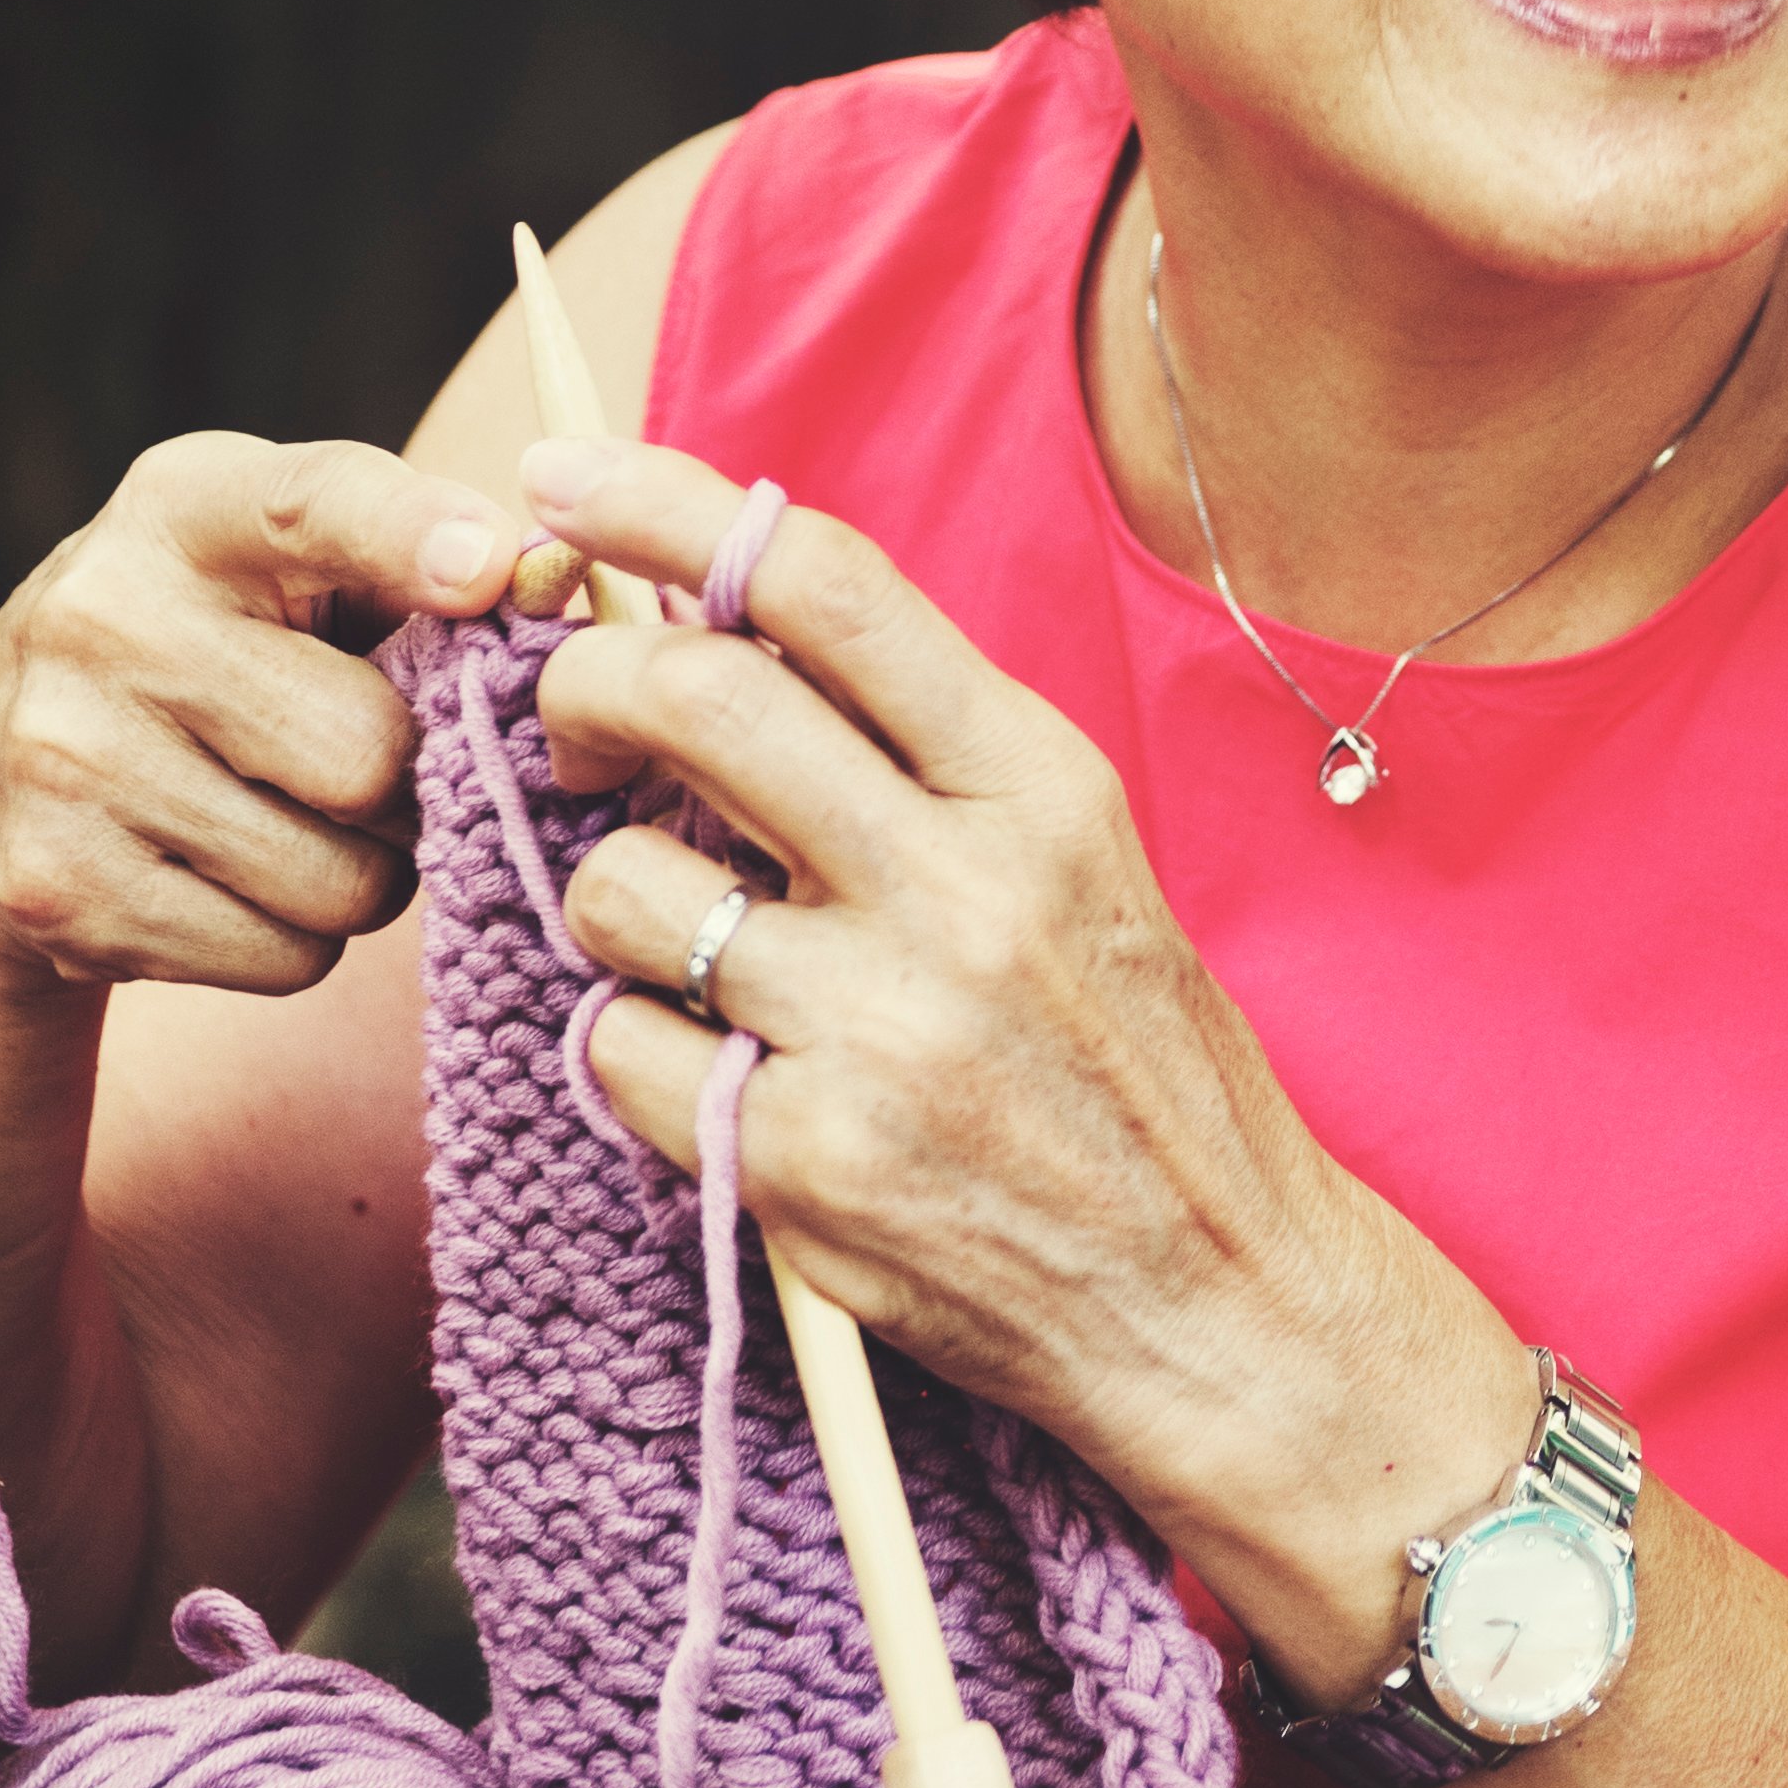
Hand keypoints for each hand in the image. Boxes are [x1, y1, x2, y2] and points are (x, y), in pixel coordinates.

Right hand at [0, 432, 519, 1009]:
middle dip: (405, 787)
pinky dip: (293, 941)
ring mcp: (68, 757)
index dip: (410, 537)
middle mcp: (103, 614)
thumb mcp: (285, 570)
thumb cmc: (213, 654)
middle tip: (359, 772)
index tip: (485, 568)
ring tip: (287, 822)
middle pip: (371, 757)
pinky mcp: (64, 889)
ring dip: (360, 875)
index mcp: (183, 508)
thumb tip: (553, 587)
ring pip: (347, 882)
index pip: (313, 505)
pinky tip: (227, 881)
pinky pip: (290, 959)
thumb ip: (416, 566)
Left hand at [517, 440, 1530, 1645]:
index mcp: (1041, 790)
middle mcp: (963, 891)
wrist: (1229, 1312)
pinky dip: (638, 1062)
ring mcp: (880, 1032)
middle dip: (580, 691)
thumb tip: (717, 635)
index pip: (818, 578)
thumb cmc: (1141, 1089)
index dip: (658, 500)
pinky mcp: (804, 1163)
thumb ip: (927, 761)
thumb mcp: (1083, 879)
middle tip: (567, 734)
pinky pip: (621, 1053)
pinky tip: (729, 1094)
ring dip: (617, 913)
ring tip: (700, 968)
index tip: (558, 475)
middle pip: (688, 695)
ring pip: (624, 890)